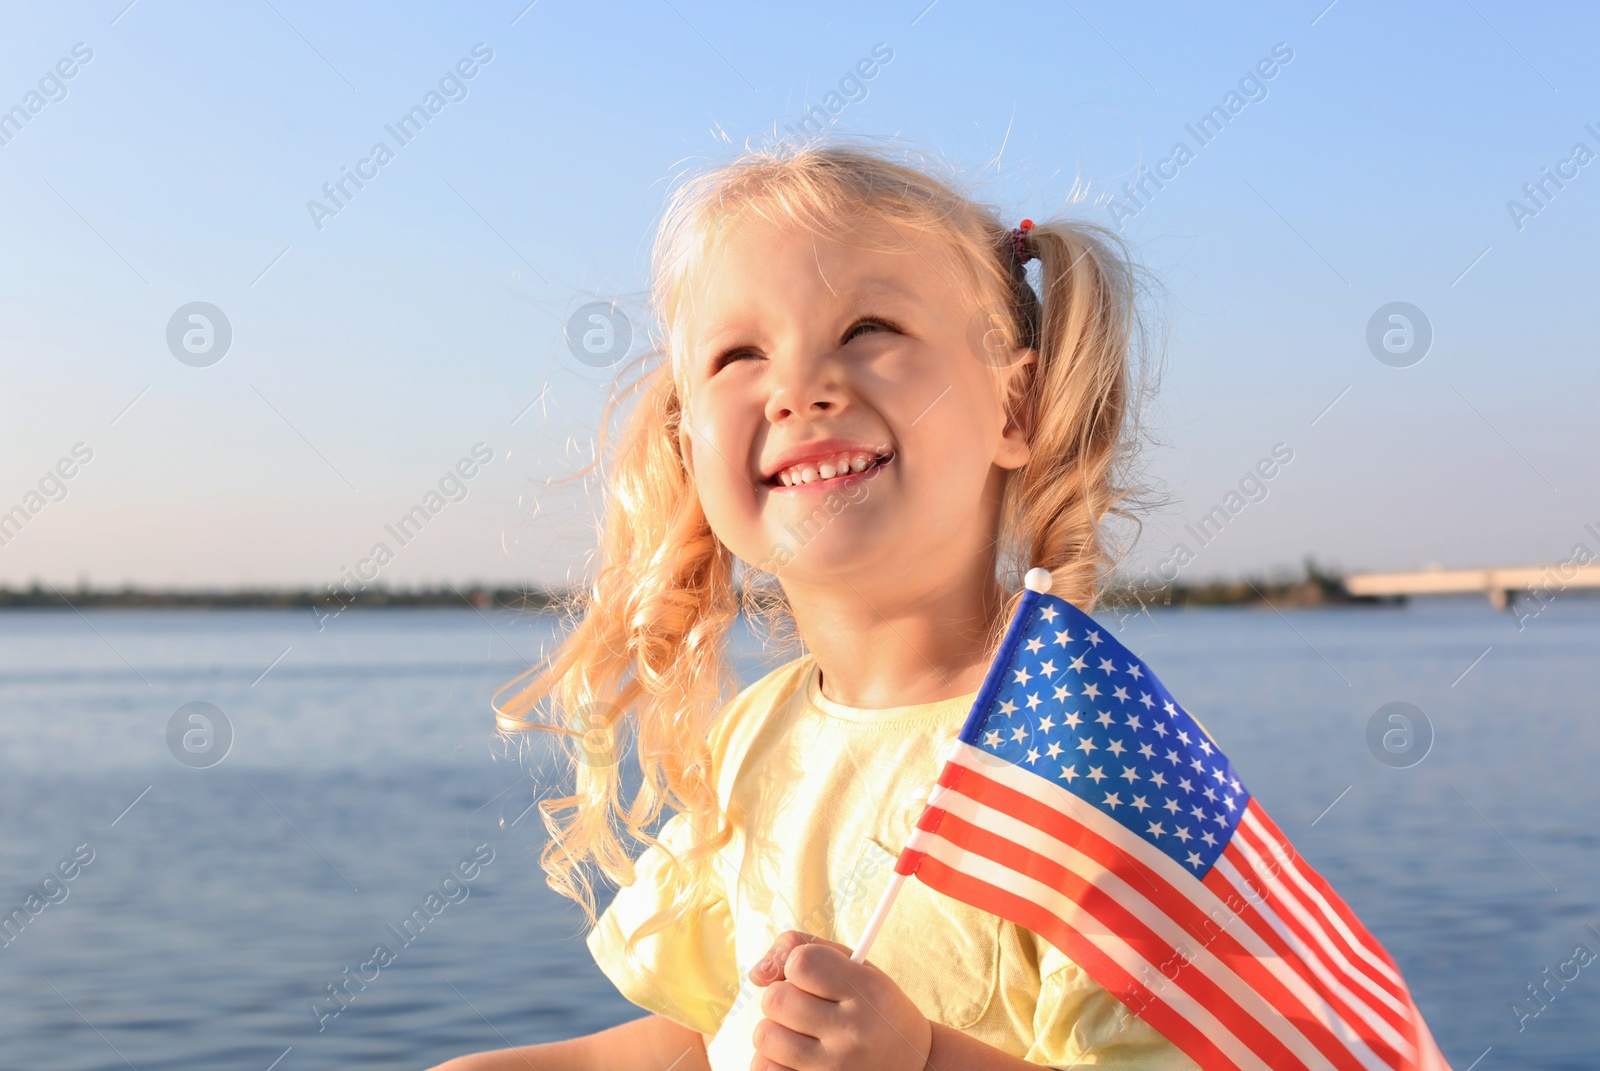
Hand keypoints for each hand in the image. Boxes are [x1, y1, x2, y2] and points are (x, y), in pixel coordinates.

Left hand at [746, 930, 930, 1070]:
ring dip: (776, 1030)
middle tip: (806, 1006)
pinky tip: (795, 1057)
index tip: (811, 975)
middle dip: (784, 997)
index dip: (797, 964)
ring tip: (801, 1033)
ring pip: (765, 1037)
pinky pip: (764, 1069)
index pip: (802, 963)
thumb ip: (803, 949)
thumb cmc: (874, 1008)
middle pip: (775, 1000)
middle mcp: (853, 1033)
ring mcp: (835, 1069)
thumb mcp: (855, 966)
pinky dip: (772, 1060)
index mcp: (867, 992)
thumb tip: (756, 974)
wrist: (912, 1065)